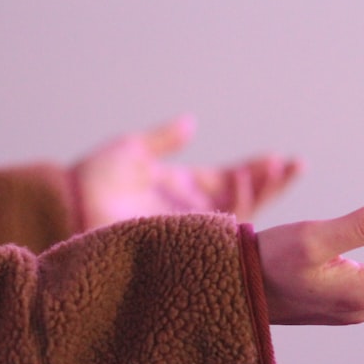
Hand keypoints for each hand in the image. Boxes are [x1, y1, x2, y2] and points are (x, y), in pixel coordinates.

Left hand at [74, 115, 301, 228]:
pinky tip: (247, 185)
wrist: (68, 205)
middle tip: (295, 166)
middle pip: (243, 199)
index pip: (229, 181)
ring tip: (278, 170)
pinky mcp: (184, 240)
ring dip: (260, 191)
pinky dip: (237, 207)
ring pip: (238, 215)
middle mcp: (191, 211)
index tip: (281, 159)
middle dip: (271, 183)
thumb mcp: (133, 149)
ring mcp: (190, 227)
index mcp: (182, 187)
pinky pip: (221, 229)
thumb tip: (192, 123)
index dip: (256, 172)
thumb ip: (166, 138)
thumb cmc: (91, 178)